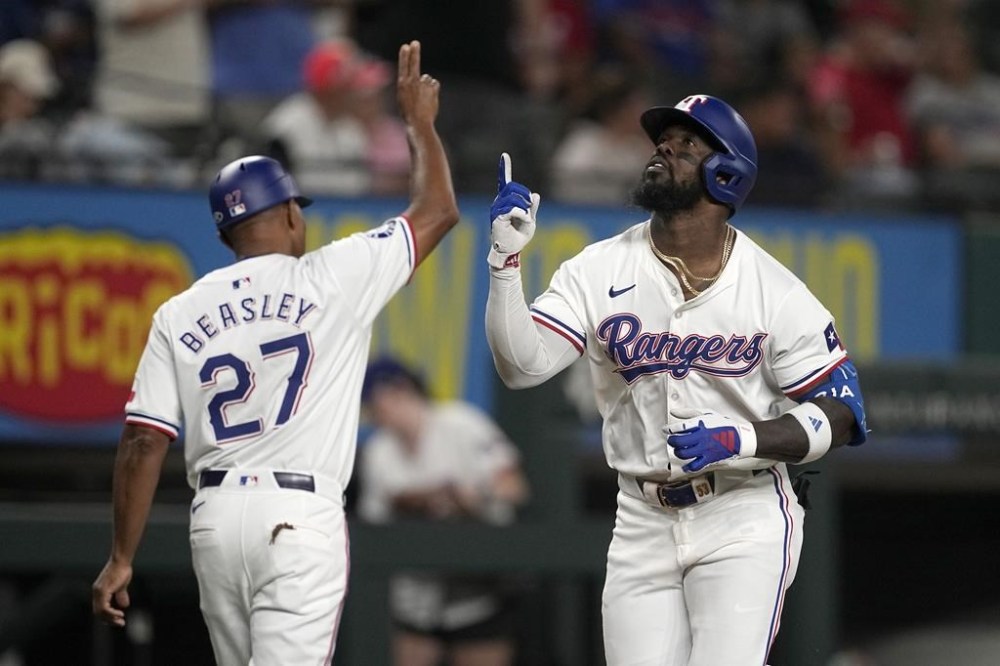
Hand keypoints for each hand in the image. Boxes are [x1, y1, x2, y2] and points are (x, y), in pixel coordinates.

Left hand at [92, 559, 132, 626]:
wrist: (121, 560)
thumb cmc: (122, 570)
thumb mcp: (122, 585)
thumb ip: (121, 595)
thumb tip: (124, 605)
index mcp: (99, 592)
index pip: (99, 609)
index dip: (107, 617)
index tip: (117, 620)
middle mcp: (96, 592)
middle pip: (98, 613)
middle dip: (109, 620)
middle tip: (120, 624)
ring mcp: (98, 592)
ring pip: (100, 612)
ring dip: (111, 618)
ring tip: (121, 621)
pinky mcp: (103, 591)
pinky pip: (104, 607)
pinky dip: (111, 613)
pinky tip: (120, 614)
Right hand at [396, 40, 439, 128]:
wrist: (418, 124)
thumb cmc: (410, 114)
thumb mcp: (405, 99)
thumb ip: (415, 86)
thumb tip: (427, 77)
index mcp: (402, 85)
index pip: (403, 66)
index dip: (405, 56)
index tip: (406, 46)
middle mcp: (412, 82)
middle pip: (414, 64)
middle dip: (414, 53)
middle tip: (415, 43)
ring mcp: (423, 85)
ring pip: (426, 79)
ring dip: (426, 85)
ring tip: (422, 100)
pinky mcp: (433, 89)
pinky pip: (434, 85)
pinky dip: (433, 91)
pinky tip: (429, 100)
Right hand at [488, 152, 539, 268]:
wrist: (511, 251)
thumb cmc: (518, 237)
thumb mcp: (530, 221)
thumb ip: (532, 208)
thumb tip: (536, 195)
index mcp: (506, 201)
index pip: (504, 182)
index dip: (504, 168)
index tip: (504, 156)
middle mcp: (499, 203)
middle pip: (512, 186)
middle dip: (524, 193)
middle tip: (530, 206)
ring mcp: (496, 210)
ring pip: (512, 196)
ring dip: (524, 205)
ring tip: (527, 216)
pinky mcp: (497, 218)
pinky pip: (512, 209)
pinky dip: (522, 213)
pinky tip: (526, 220)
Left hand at [665, 409, 757, 473]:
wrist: (739, 437)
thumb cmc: (723, 424)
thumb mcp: (707, 414)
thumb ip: (688, 413)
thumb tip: (673, 412)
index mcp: (700, 425)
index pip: (679, 428)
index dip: (669, 429)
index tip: (665, 430)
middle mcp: (701, 437)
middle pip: (679, 441)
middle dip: (672, 441)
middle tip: (672, 440)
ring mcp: (704, 449)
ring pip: (684, 454)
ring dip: (678, 452)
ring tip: (679, 450)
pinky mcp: (709, 459)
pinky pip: (695, 465)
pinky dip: (688, 467)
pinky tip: (685, 466)